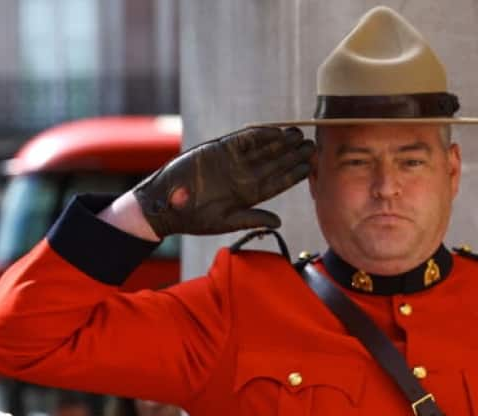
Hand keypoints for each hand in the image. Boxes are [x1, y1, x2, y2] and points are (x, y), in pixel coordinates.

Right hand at [133, 126, 314, 236]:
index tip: (309, 167)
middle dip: (292, 154)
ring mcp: (233, 161)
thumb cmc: (193, 218)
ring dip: (280, 141)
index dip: (293, 175)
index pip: (277, 183)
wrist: (167, 204)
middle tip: (310, 145)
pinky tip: (275, 131)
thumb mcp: (225, 221)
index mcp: (248, 195)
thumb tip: (278, 223)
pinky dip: (259, 134)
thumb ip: (252, 219)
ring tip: (298, 135)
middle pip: (274, 163)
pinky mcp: (221, 149)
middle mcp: (244, 176)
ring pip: (263, 149)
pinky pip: (244, 139)